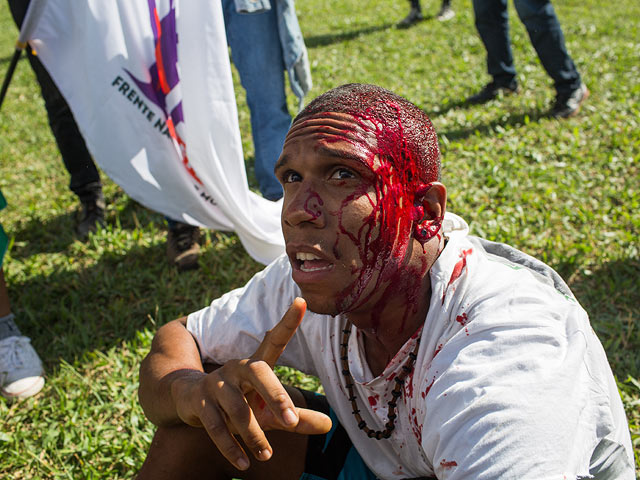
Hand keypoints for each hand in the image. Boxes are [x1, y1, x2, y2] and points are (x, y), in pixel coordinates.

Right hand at [171, 297, 331, 470]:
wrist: (188, 401)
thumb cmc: (238, 403)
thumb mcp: (268, 410)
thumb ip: (297, 418)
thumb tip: (329, 426)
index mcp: (256, 364)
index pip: (275, 340)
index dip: (288, 322)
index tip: (302, 301)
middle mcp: (237, 368)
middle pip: (259, 371)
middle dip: (276, 395)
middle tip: (291, 420)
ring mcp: (216, 384)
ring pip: (237, 408)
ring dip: (253, 434)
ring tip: (267, 455)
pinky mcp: (200, 402)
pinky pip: (215, 426)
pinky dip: (230, 447)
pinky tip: (244, 463)